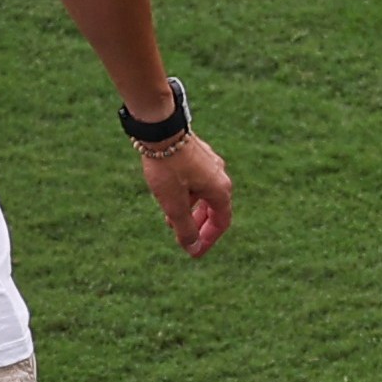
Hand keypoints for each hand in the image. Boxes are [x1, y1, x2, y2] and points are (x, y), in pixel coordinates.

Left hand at [140, 134, 232, 257]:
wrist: (160, 128)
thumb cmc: (167, 167)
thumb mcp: (174, 203)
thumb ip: (185, 228)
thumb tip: (193, 249)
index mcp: (220, 190)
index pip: (221, 222)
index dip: (208, 239)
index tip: (195, 252)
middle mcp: (220, 176)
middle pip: (213, 208)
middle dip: (198, 226)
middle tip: (184, 239)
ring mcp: (210, 163)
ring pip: (203, 194)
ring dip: (189, 209)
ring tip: (170, 219)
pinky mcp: (197, 153)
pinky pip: (196, 181)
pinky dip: (186, 193)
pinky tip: (169, 195)